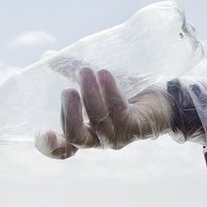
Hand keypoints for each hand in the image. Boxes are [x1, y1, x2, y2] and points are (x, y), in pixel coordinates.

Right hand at [38, 67, 173, 158]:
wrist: (165, 99)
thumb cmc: (127, 93)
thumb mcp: (96, 83)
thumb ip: (72, 72)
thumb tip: (49, 58)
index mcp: (85, 133)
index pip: (64, 149)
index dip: (50, 146)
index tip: (42, 133)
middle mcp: (98, 140)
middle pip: (76, 137)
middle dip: (69, 113)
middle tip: (67, 90)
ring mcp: (117, 137)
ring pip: (97, 120)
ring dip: (89, 94)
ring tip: (85, 71)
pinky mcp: (134, 128)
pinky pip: (118, 110)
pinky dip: (109, 91)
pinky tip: (104, 74)